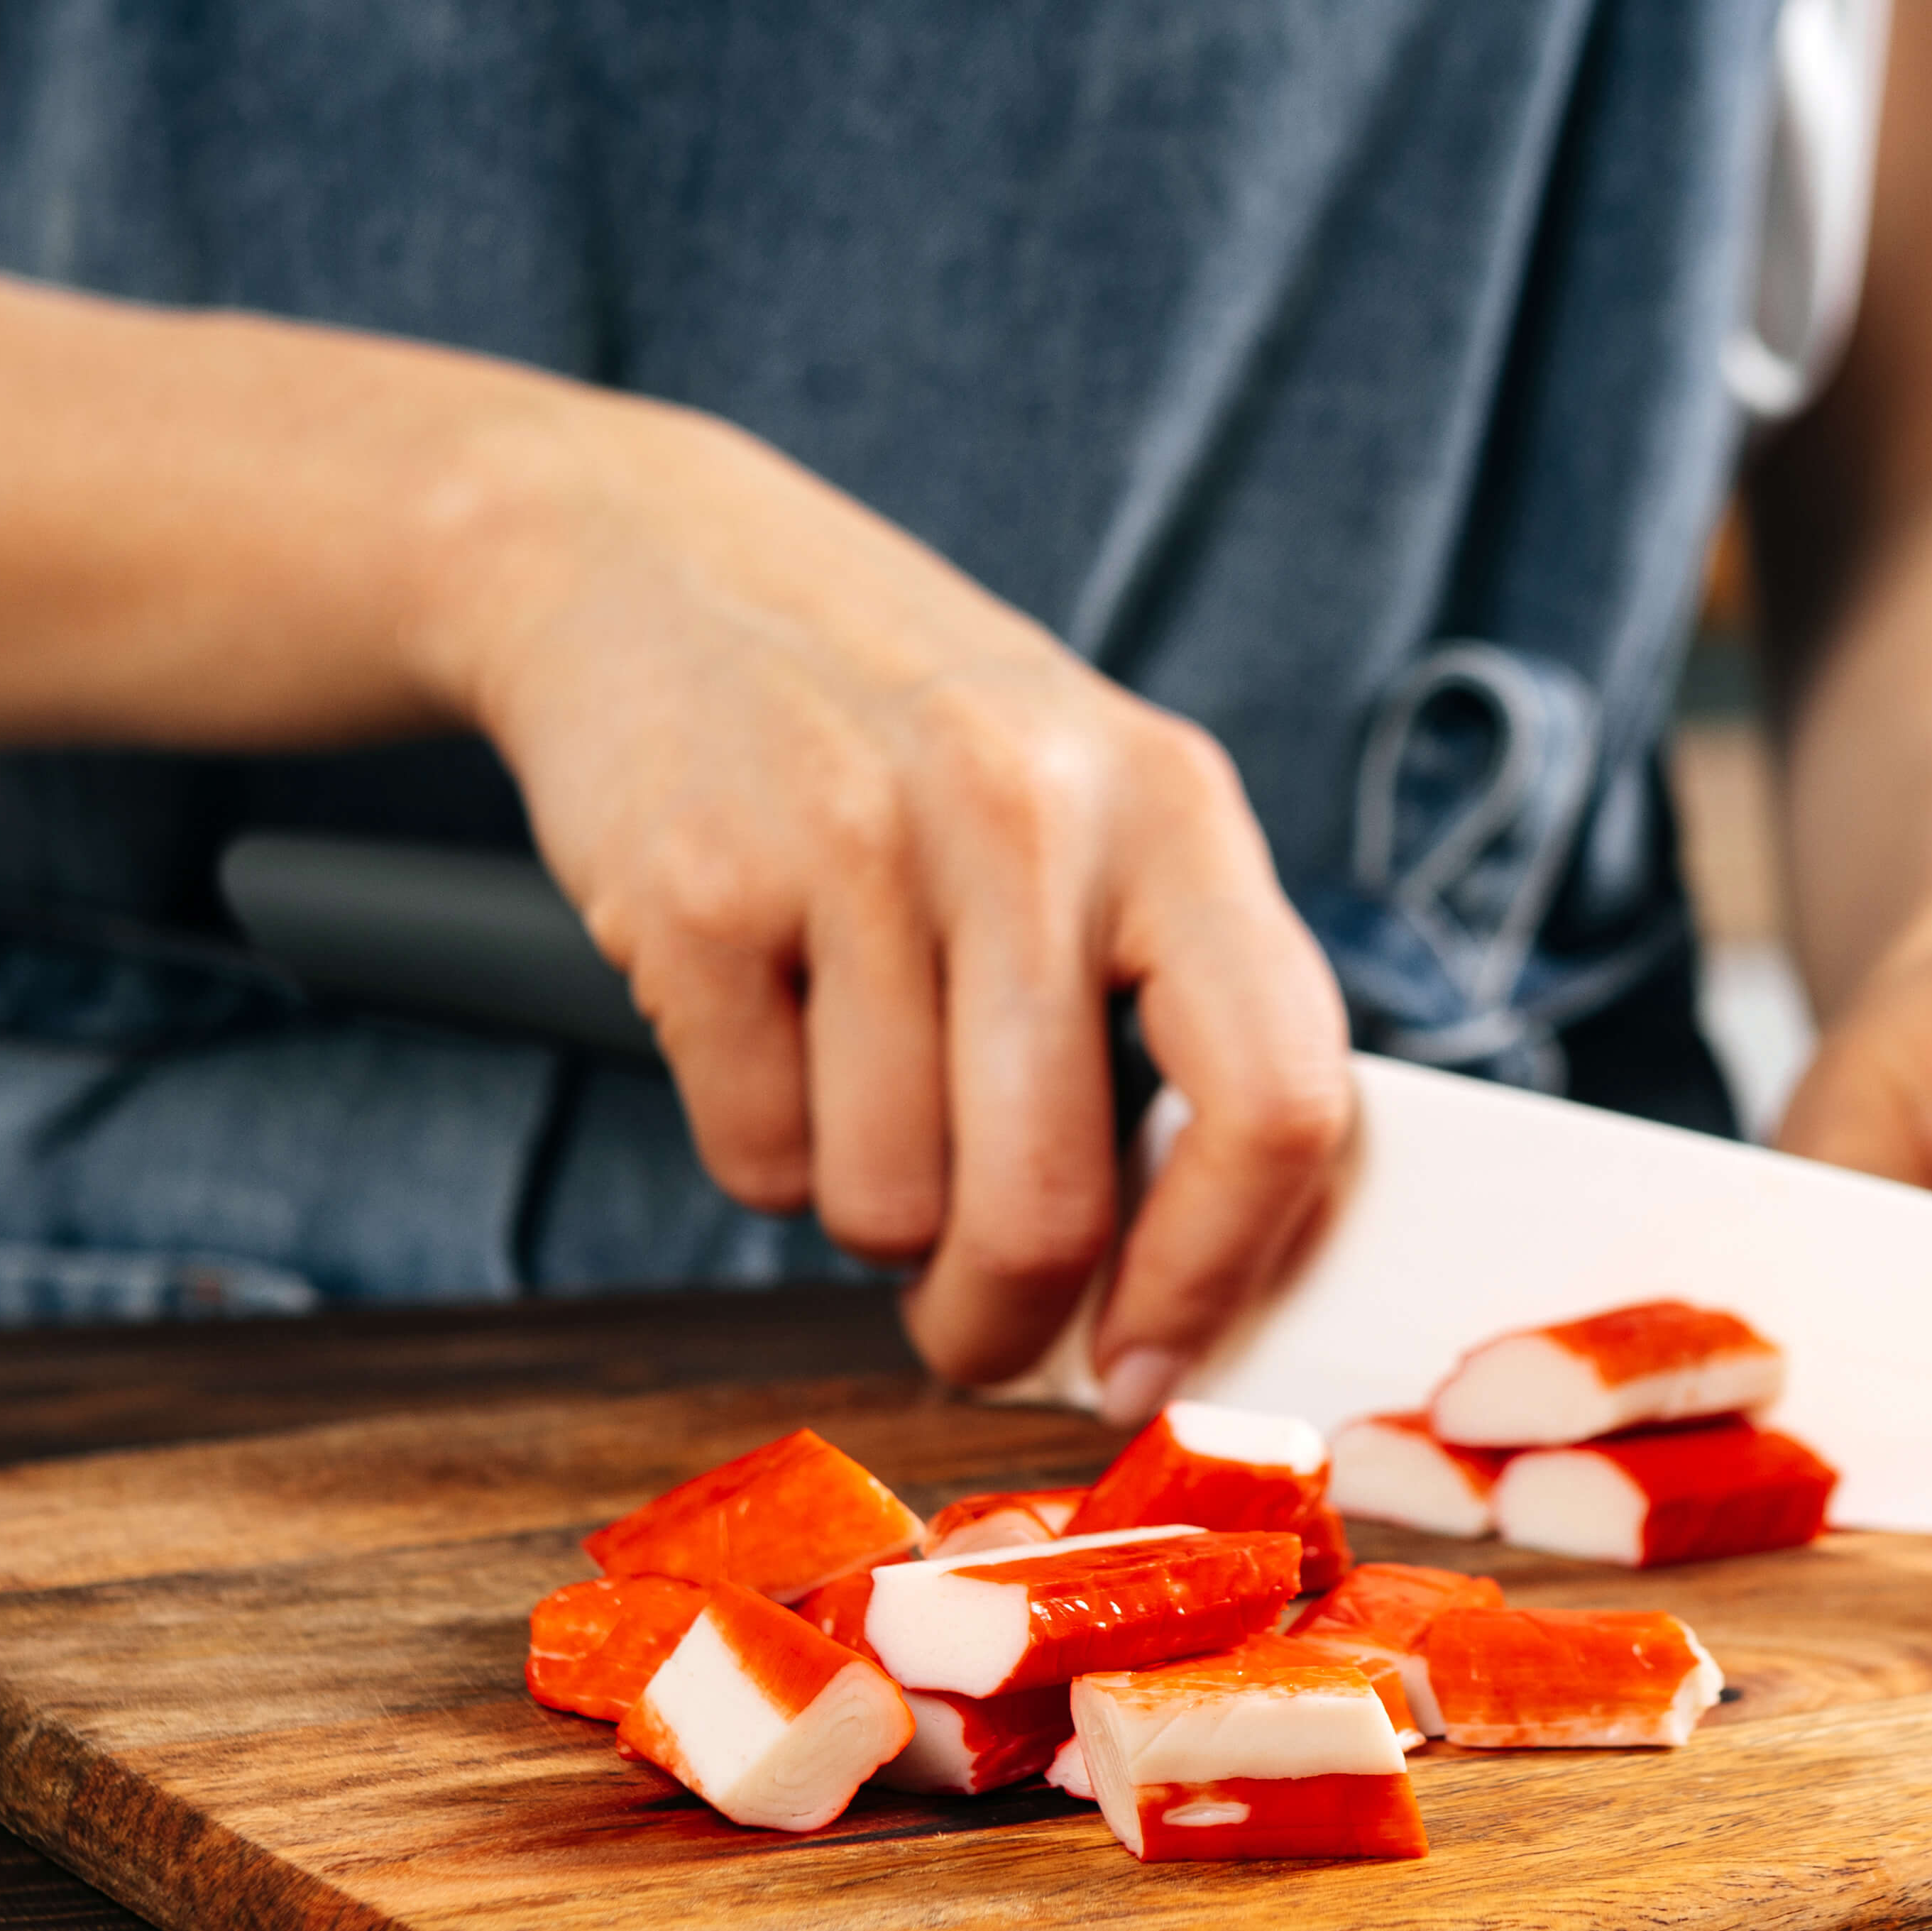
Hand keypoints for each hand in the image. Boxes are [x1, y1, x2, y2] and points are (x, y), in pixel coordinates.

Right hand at [443, 397, 1352, 1396]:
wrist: (652, 562)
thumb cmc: (907, 740)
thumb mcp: (1089, 813)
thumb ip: (1167, 1016)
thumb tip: (1189, 1294)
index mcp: (1175, 809)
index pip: (1279, 1098)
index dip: (1221, 1277)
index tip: (1159, 1367)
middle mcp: (1032, 812)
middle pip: (1048, 1204)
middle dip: (1002, 1322)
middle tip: (970, 1333)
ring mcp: (858, 842)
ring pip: (885, 1206)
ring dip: (869, 1214)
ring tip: (855, 1084)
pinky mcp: (697, 888)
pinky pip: (756, 1157)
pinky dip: (761, 1147)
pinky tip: (765, 1022)